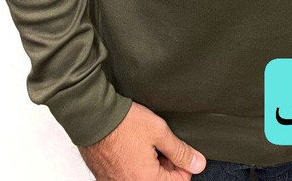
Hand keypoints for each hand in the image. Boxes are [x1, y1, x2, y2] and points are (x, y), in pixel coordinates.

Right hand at [77, 100, 206, 179]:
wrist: (93, 117)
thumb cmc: (123, 123)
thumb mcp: (159, 131)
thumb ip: (180, 151)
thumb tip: (198, 163)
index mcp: (146, 180)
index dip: (183, 163)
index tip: (179, 148)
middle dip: (166, 164)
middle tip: (161, 142)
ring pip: (144, 178)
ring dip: (150, 165)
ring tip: (146, 143)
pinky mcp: (106, 178)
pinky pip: (127, 176)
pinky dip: (134, 165)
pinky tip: (133, 147)